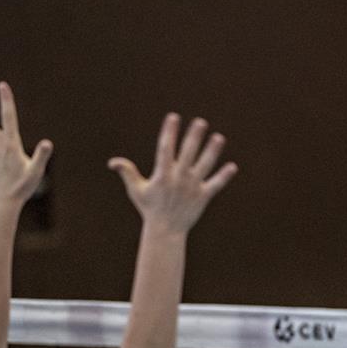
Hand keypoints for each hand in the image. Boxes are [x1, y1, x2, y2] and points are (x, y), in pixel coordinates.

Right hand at [108, 114, 236, 232]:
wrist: (165, 230)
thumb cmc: (150, 208)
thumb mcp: (136, 190)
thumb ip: (128, 173)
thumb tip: (113, 162)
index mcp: (163, 174)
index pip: (165, 148)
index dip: (169, 131)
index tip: (173, 117)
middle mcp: (179, 178)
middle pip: (188, 152)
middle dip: (194, 136)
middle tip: (201, 122)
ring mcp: (192, 187)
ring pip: (204, 165)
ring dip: (212, 151)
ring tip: (219, 137)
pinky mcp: (203, 196)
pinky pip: (215, 185)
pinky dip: (224, 176)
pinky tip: (232, 167)